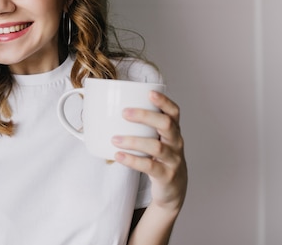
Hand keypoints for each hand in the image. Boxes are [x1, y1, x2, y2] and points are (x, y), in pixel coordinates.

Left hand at [112, 91, 187, 211]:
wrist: (173, 188)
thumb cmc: (158, 157)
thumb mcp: (155, 139)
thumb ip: (140, 127)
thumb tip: (105, 113)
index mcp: (173, 130)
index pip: (174, 112)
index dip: (164, 101)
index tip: (149, 92)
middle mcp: (176, 142)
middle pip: (166, 124)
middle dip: (145, 116)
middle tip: (124, 113)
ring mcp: (173, 159)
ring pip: (156, 147)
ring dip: (133, 141)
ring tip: (115, 139)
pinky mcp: (166, 175)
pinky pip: (149, 166)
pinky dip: (132, 160)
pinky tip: (118, 156)